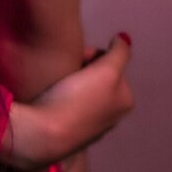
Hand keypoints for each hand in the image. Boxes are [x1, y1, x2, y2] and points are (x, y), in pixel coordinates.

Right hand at [2, 32, 133, 171]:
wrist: (46, 133)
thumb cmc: (79, 99)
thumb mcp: (107, 70)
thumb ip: (120, 52)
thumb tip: (124, 38)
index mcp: (126, 101)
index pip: (110, 62)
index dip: (93, 54)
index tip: (79, 58)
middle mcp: (113, 114)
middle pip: (97, 74)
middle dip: (82, 66)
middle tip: (68, 69)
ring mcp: (92, 124)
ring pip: (83, 87)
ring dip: (71, 79)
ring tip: (58, 83)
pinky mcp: (71, 130)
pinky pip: (70, 101)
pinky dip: (63, 95)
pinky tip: (54, 97)